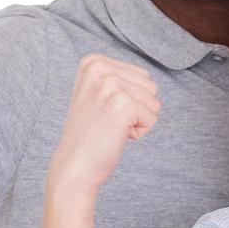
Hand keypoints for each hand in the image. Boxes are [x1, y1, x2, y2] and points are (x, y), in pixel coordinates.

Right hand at [48, 55, 161, 193]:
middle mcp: (100, 68)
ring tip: (110, 127)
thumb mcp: (97, 94)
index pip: (141, 75)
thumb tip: (147, 78)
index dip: (129, 99)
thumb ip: (118, 78)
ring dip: (138, 120)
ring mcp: (110, 85)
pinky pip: (152, 117)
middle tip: (108, 121)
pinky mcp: (122, 104)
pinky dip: (139, 132)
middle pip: (150, 86)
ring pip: (154, 101)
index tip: (104, 110)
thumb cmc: (90, 134)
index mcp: (93, 62)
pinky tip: (115, 135)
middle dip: (136, 108)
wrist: (74, 165)